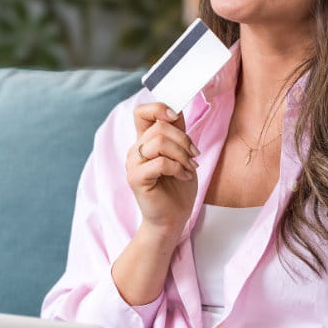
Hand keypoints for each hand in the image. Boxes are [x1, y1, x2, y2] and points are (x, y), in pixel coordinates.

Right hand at [125, 102, 199, 242]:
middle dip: (184, 140)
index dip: (159, 108)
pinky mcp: (135, 179)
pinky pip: (160, 162)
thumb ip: (177, 133)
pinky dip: (178, 168)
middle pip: (159, 127)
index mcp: (144, 141)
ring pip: (159, 142)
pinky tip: (184, 177)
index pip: (141, 112)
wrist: (172, 219)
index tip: (176, 118)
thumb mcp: (182, 154)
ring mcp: (133, 164)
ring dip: (182, 155)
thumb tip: (178, 110)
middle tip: (194, 156)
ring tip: (190, 168)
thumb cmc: (177, 189)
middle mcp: (135, 150)